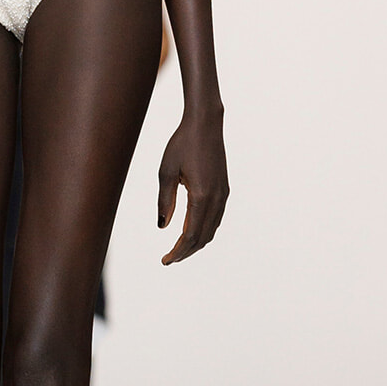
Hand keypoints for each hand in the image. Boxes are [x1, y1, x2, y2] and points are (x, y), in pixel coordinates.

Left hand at [157, 109, 228, 264]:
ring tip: (178, 250)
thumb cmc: (182, 144)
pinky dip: (203, 231)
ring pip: (211, 230)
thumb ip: (165, 201)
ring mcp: (223, 195)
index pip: (190, 235)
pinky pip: (215, 219)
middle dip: (185, 252)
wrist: (205, 124)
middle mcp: (216, 199)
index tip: (165, 261)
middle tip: (169, 260)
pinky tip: (191, 231)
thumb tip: (162, 226)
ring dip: (195, 243)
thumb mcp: (166, 172)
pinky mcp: (224, 189)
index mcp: (201, 196)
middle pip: (202, 237)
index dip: (177, 251)